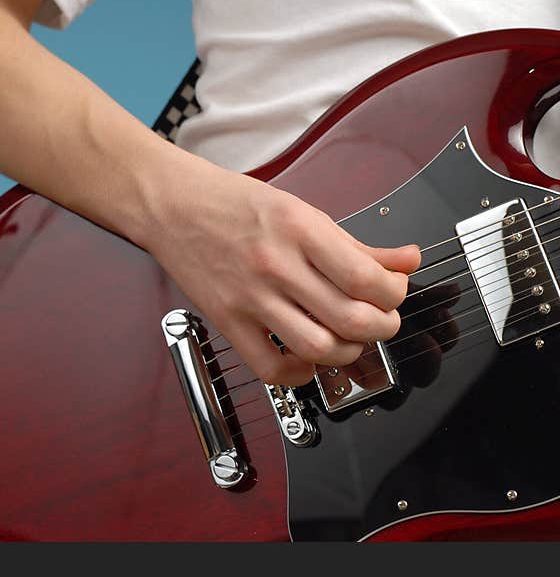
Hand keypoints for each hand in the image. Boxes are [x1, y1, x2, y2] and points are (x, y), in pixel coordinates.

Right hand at [142, 164, 420, 385]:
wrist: (171, 205)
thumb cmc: (231, 203)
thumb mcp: (301, 210)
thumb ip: (356, 243)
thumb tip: (405, 261)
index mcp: (299, 229)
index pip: (367, 278)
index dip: (394, 294)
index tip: (393, 292)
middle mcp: (275, 264)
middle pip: (351, 319)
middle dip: (382, 327)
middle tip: (381, 320)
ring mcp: (249, 297)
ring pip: (318, 348)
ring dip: (347, 352)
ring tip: (348, 339)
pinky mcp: (227, 320)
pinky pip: (270, 367)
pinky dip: (299, 372)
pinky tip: (306, 358)